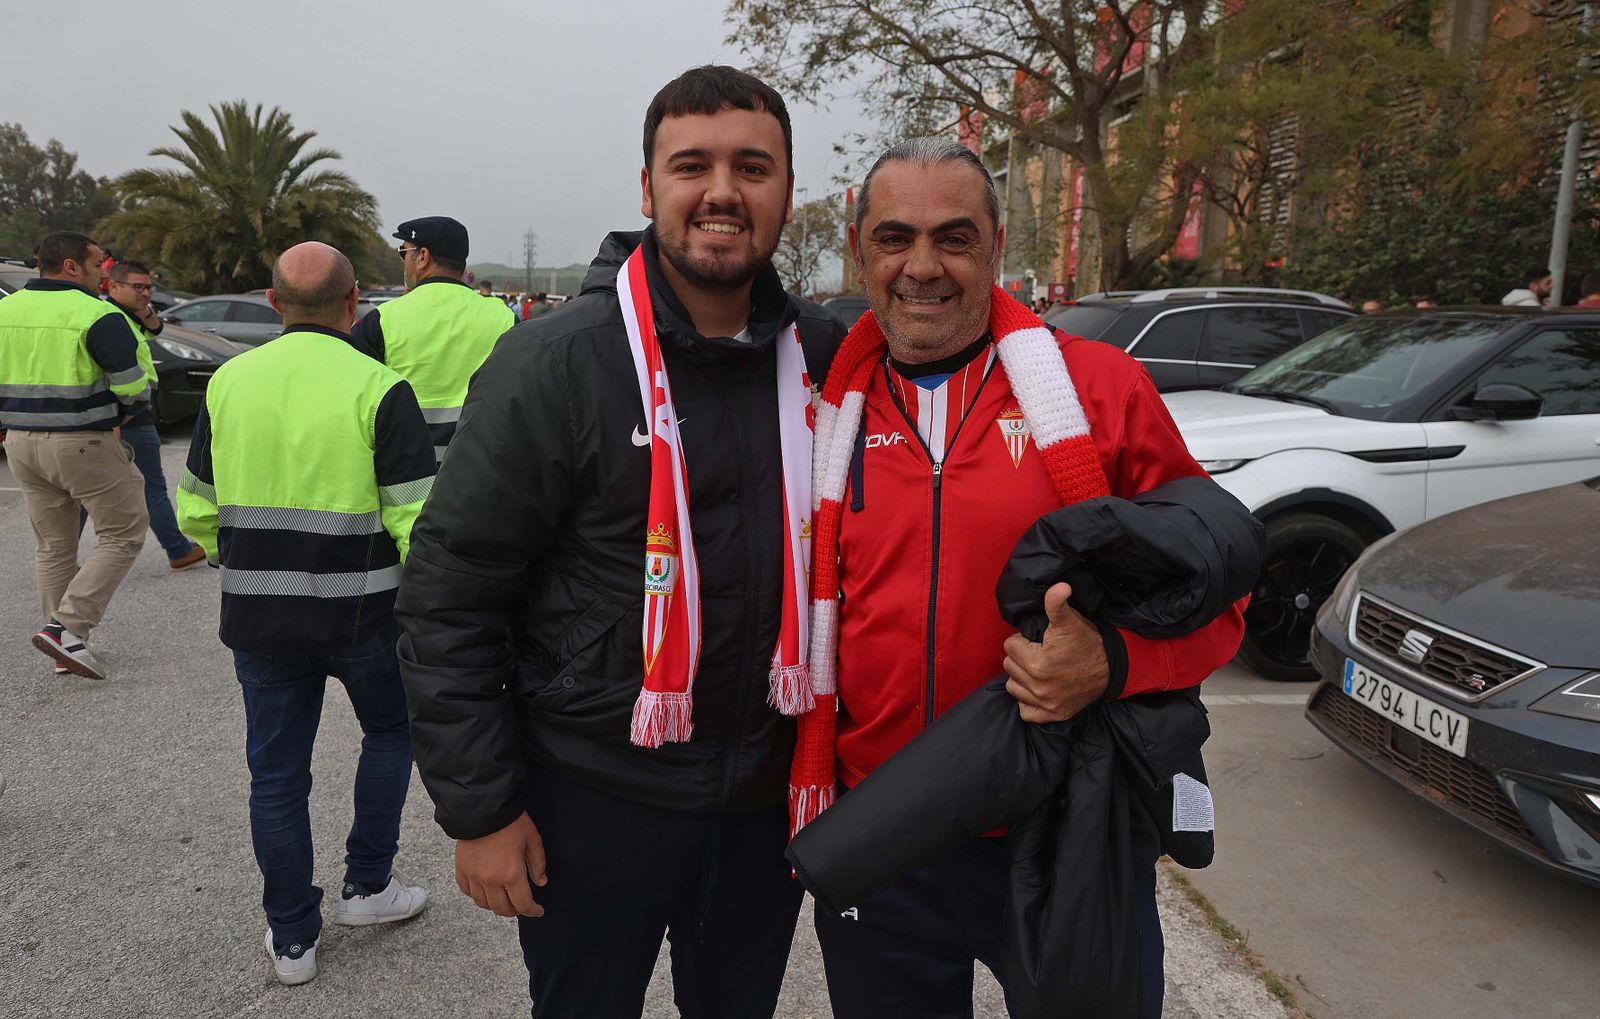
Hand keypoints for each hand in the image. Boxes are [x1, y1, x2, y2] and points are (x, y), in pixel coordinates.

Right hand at [455, 811, 547, 917]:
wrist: (483, 808)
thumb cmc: (511, 822)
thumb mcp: (532, 839)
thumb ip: (538, 864)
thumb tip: (541, 882)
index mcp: (511, 874)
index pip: (523, 904)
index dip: (532, 911)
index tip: (538, 910)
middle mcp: (490, 880)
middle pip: (501, 909)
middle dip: (514, 911)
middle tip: (521, 905)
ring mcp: (473, 876)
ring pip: (483, 903)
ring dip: (495, 905)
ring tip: (503, 899)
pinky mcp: (461, 869)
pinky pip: (467, 891)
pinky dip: (476, 895)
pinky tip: (484, 889)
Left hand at [1002, 582, 1109, 723]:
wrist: (1111, 668)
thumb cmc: (1088, 643)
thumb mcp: (1071, 621)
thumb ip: (1056, 603)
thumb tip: (1059, 586)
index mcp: (1037, 663)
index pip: (1010, 646)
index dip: (1023, 640)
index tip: (1037, 641)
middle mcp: (1038, 687)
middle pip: (1009, 666)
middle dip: (1021, 657)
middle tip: (1039, 653)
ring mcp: (1045, 704)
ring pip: (1013, 687)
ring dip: (1021, 678)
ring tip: (1038, 669)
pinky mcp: (1052, 715)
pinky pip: (1025, 711)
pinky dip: (1028, 701)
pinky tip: (1039, 689)